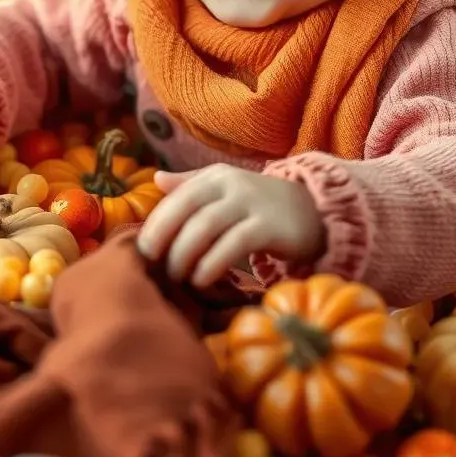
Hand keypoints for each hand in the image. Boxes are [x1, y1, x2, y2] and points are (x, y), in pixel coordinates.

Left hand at [137, 164, 323, 287]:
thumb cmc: (259, 206)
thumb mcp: (225, 190)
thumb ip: (191, 186)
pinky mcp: (269, 226)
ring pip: (206, 226)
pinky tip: (201, 280)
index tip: (142, 250)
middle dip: (164, 238)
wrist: (313, 211)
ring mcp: (251, 203)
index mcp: (215, 176)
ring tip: (176, 277)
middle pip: (187, 209)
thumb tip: (156, 179)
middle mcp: (231, 184)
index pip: (176, 196)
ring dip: (184, 254)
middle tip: (153, 265)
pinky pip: (233, 243)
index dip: (156, 222)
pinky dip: (212, 263)